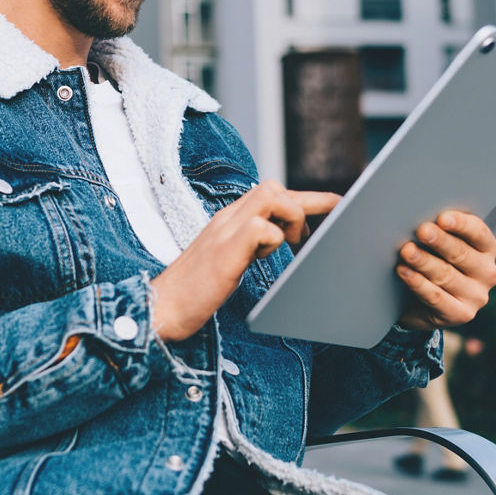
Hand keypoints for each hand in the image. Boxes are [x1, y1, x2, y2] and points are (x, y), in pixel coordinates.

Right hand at [150, 181, 340, 341]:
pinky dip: (273, 241)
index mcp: (228, 221)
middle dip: (306, 202)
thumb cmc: (193, 292)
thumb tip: (274, 239)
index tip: (335, 205)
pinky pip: (261, 228)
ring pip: (270, 195)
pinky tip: (263, 259)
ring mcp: (225, 231)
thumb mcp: (225, 260)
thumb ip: (246, 244)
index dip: (306, 197)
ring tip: (288, 244)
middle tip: (310, 234)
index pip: (270, 194)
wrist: (160, 308)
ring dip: (290, 217)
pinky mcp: (225, 251)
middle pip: (273, 186)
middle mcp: (227, 219)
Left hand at [395, 210, 495, 330]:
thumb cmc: (433, 260)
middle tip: (421, 230)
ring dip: (424, 262)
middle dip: (440, 241)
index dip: (461, 224)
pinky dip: (418, 283)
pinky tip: (403, 272)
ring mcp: (476, 296)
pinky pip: (436, 297)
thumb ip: (440, 229)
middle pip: (461, 253)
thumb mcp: (440, 245)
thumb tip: (420, 209)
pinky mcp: (461, 314)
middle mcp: (488, 273)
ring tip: (406, 251)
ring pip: (446, 275)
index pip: (479, 233)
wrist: (422, 303)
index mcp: (487, 249)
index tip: (442, 217)